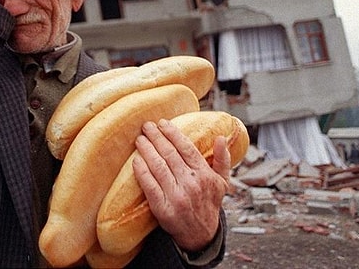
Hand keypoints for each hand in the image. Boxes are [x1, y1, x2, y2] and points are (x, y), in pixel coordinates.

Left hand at [132, 119, 230, 251]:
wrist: (201, 235)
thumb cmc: (209, 204)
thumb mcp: (222, 182)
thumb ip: (223, 159)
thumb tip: (221, 138)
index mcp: (205, 175)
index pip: (186, 148)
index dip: (172, 133)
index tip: (163, 123)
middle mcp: (191, 184)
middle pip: (170, 154)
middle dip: (156, 137)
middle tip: (146, 126)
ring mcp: (176, 197)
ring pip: (158, 167)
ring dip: (147, 150)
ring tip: (140, 139)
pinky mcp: (163, 209)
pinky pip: (149, 186)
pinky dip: (142, 171)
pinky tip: (136, 160)